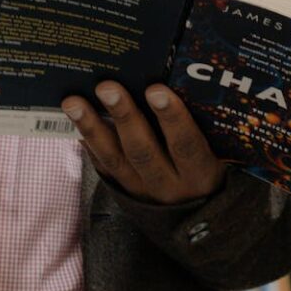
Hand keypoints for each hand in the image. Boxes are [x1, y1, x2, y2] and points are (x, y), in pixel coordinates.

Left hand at [62, 81, 225, 203]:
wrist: (197, 215)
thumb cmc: (209, 166)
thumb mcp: (218, 152)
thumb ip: (202, 122)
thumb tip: (177, 74)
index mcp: (200, 173)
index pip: (186, 145)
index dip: (172, 118)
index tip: (156, 89)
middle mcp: (170, 185)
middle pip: (143, 151)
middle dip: (124, 116)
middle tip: (107, 87)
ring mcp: (142, 192)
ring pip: (114, 160)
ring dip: (92, 128)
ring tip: (73, 101)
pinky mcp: (123, 192)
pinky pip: (102, 168)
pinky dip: (88, 143)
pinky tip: (73, 121)